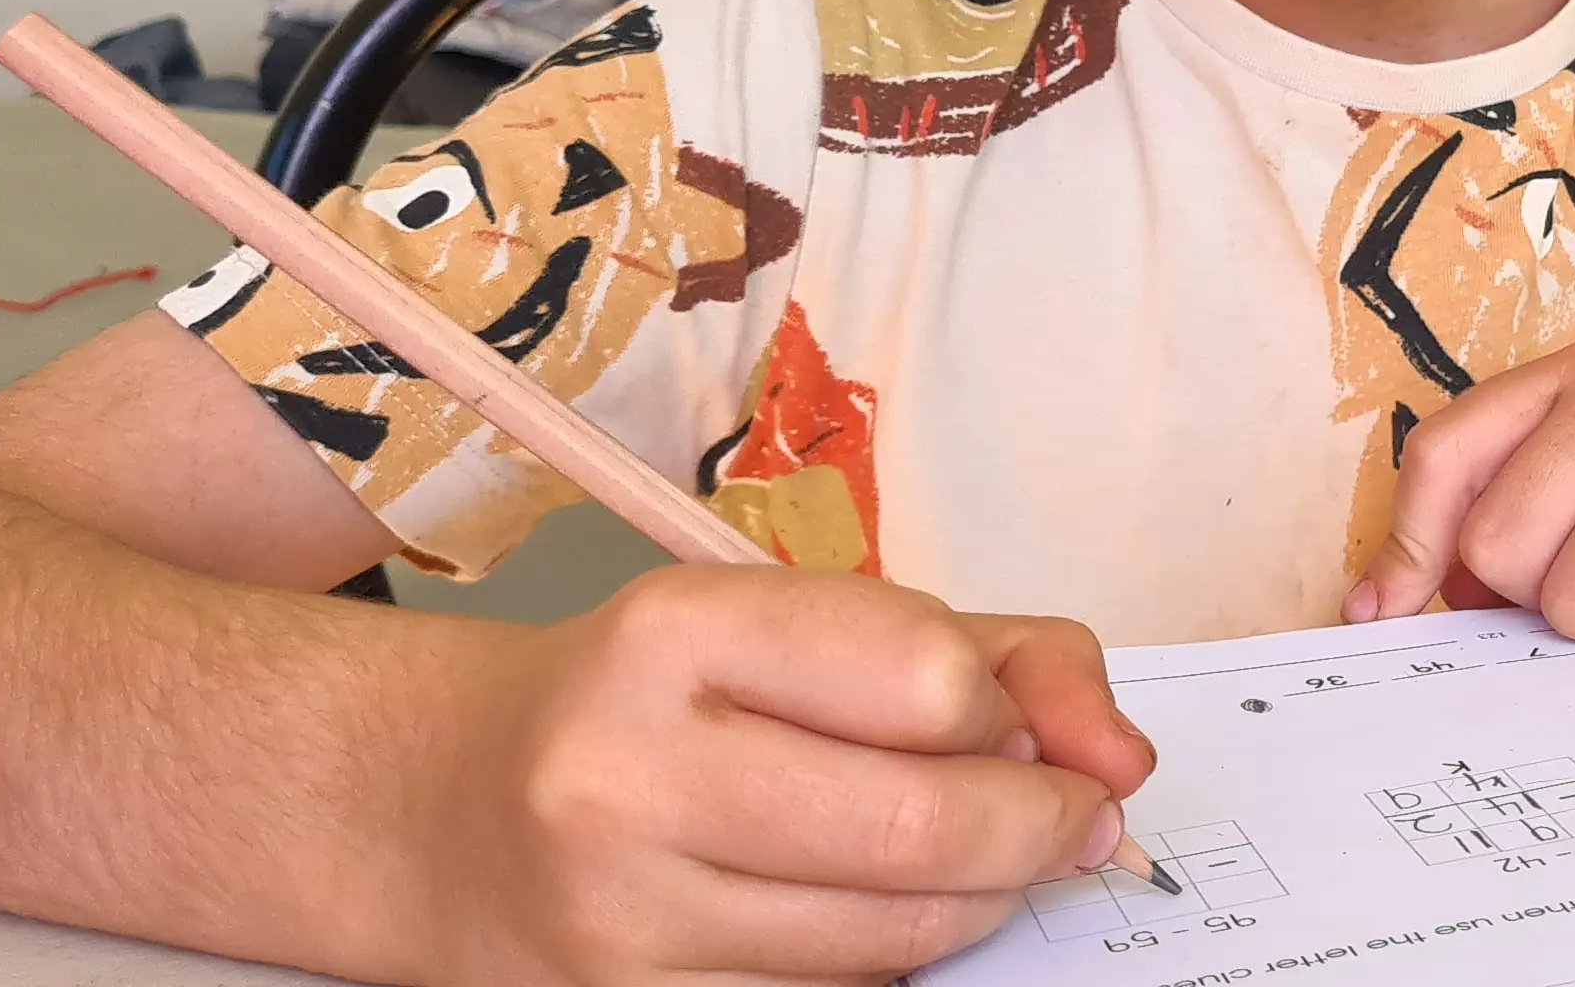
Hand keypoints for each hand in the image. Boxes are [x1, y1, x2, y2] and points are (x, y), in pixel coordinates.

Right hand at [410, 566, 1155, 985]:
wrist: (448, 807)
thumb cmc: (668, 694)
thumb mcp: (813, 621)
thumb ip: (1002, 655)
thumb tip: (1125, 761)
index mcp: (675, 636)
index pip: (925, 679)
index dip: (1011, 715)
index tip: (1021, 728)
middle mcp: (627, 776)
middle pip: (924, 828)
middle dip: (1039, 827)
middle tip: (1066, 818)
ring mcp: (618, 923)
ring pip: (897, 937)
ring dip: (983, 900)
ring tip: (975, 856)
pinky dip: (898, 961)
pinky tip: (877, 912)